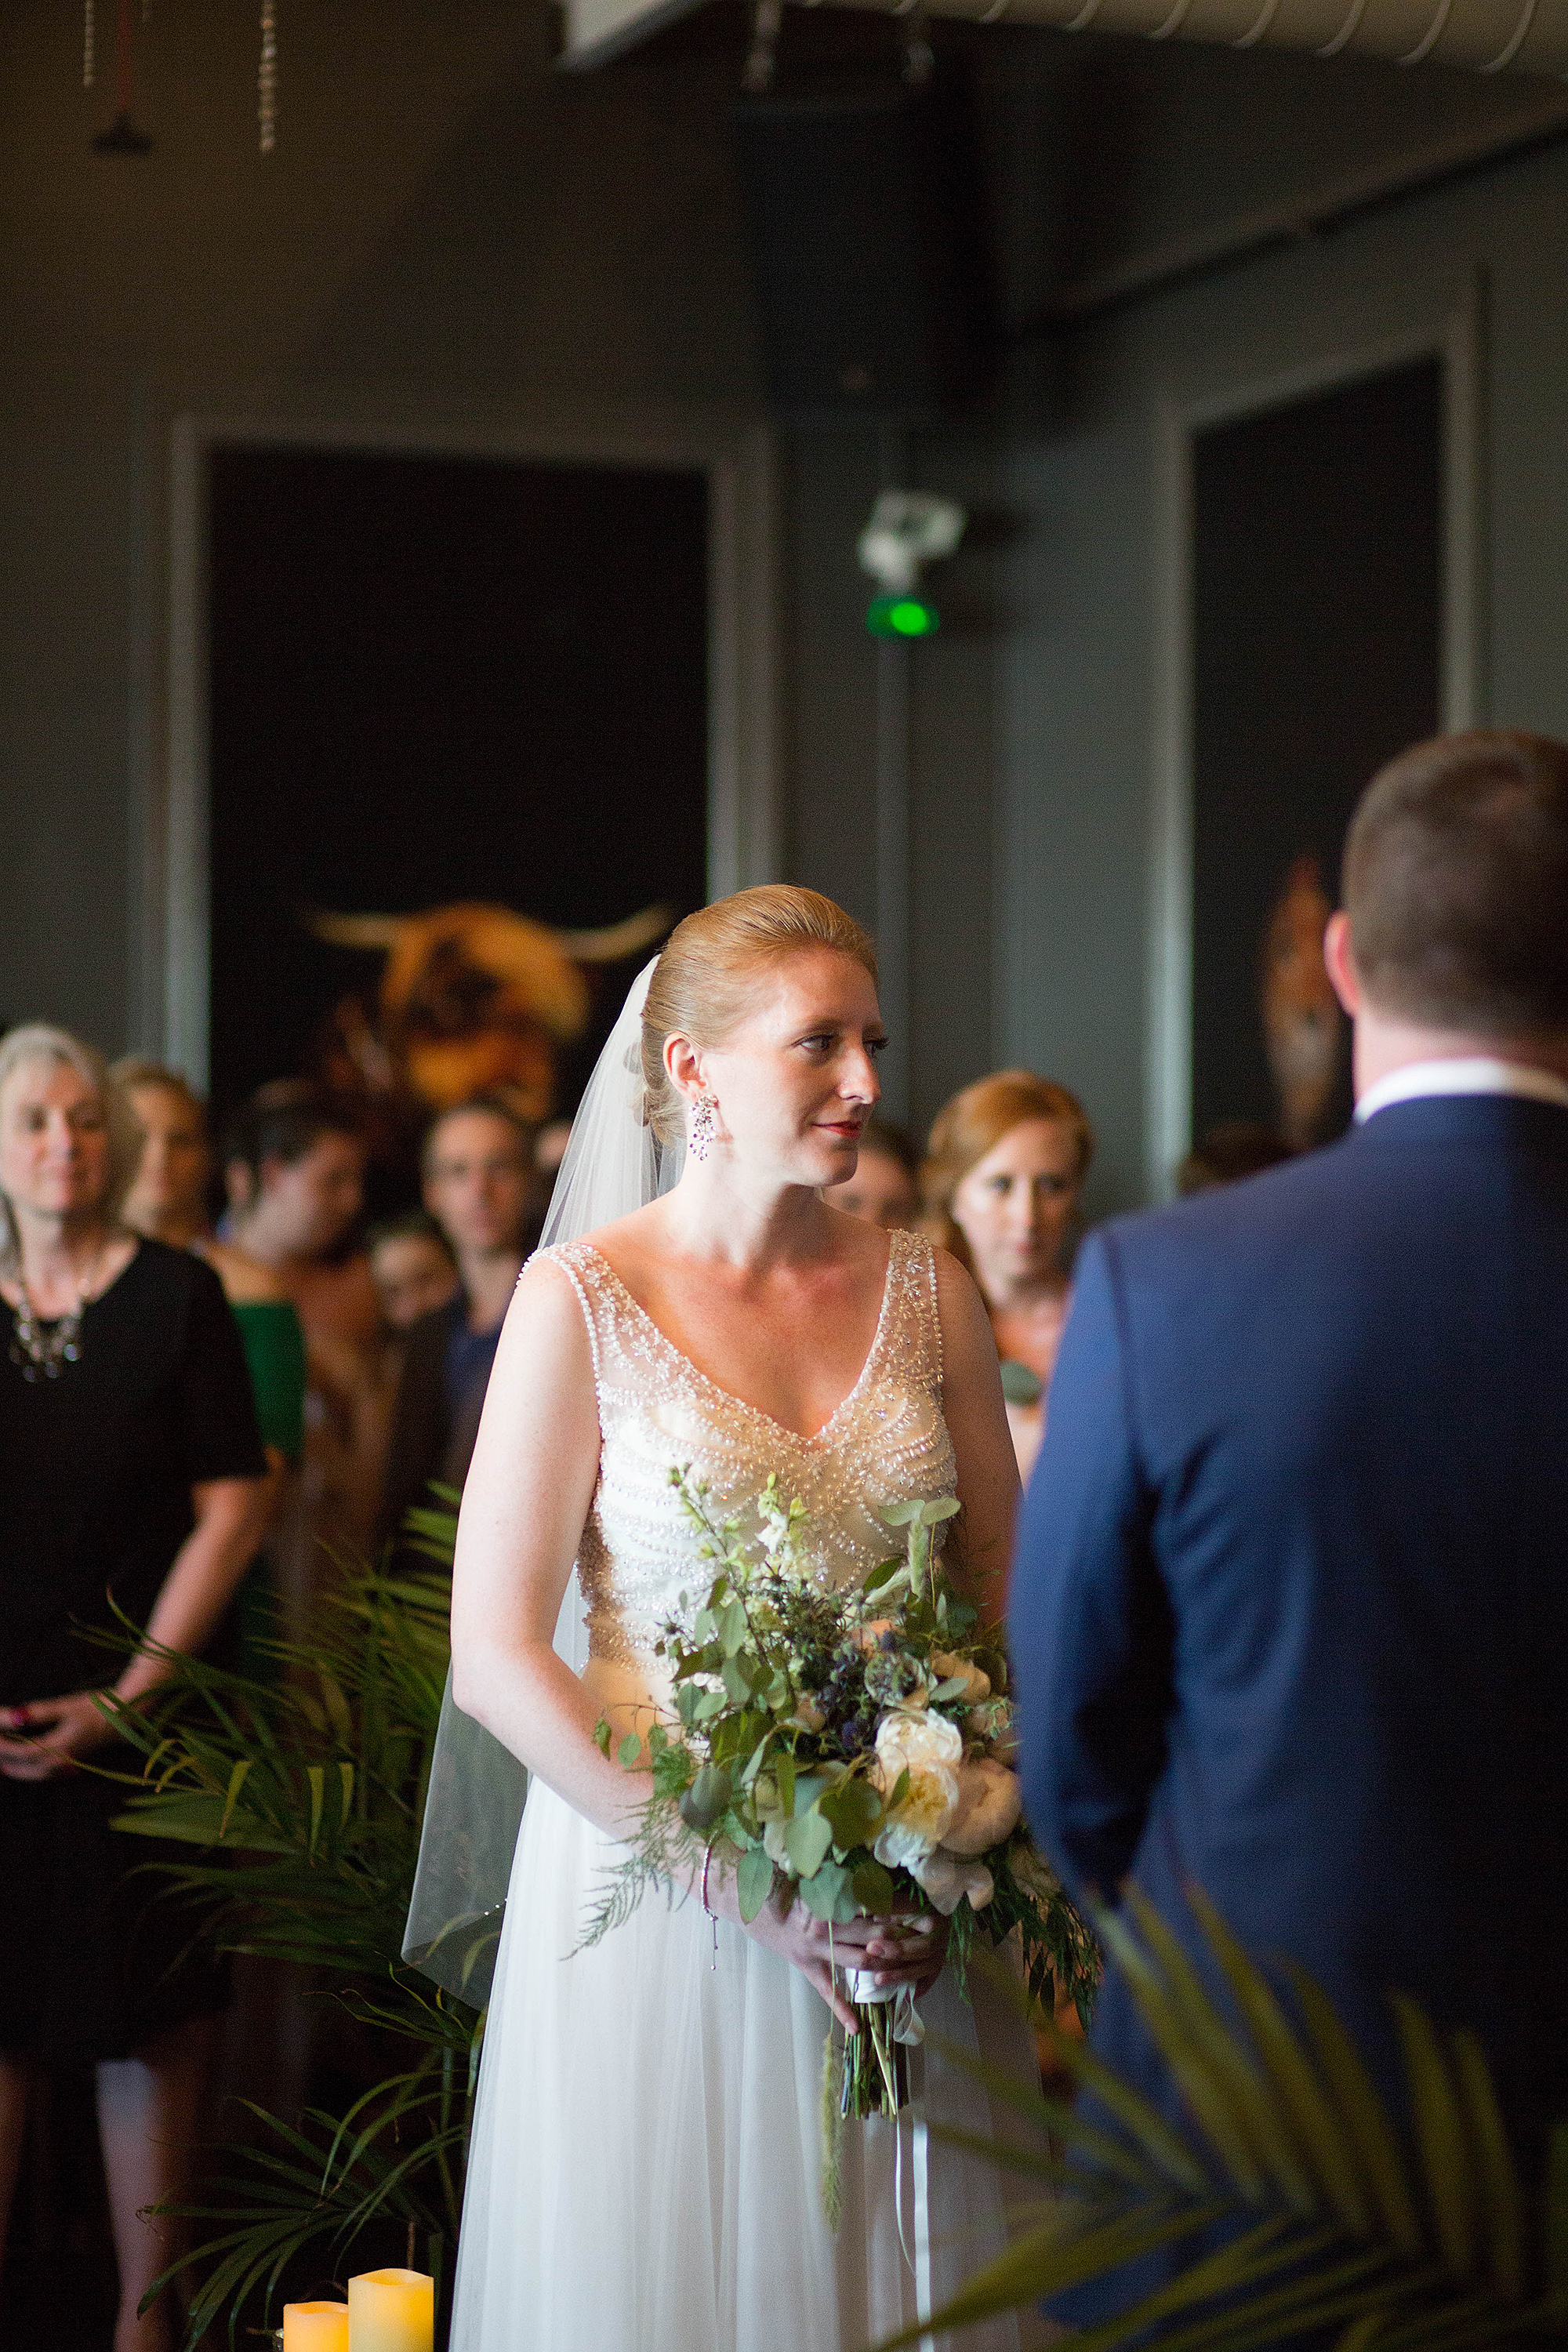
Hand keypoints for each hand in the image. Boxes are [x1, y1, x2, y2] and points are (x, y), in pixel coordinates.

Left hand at [0, 1689, 120, 1780]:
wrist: (125, 1718)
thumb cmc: (97, 1707)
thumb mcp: (67, 1705)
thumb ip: (39, 1712)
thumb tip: (14, 1715)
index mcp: (59, 1747)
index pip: (22, 1751)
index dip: (4, 1746)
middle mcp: (61, 1761)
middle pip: (24, 1767)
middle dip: (5, 1759)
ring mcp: (67, 1764)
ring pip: (33, 1774)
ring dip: (15, 1767)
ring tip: (1, 1760)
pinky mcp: (71, 1763)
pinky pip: (43, 1773)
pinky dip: (28, 1770)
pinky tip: (24, 1764)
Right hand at [735, 1886, 948, 2032]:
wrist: (751, 1905)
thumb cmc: (787, 1885)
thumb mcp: (815, 1874)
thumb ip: (842, 1873)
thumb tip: (872, 1864)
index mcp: (829, 1900)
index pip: (873, 1903)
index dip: (900, 1905)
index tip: (923, 1904)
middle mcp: (825, 1927)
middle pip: (872, 1934)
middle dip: (902, 1934)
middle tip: (928, 1933)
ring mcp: (816, 1951)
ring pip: (858, 1960)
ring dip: (884, 1963)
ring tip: (910, 1967)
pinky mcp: (808, 1968)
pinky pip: (828, 1992)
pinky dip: (842, 2010)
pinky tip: (857, 2027)